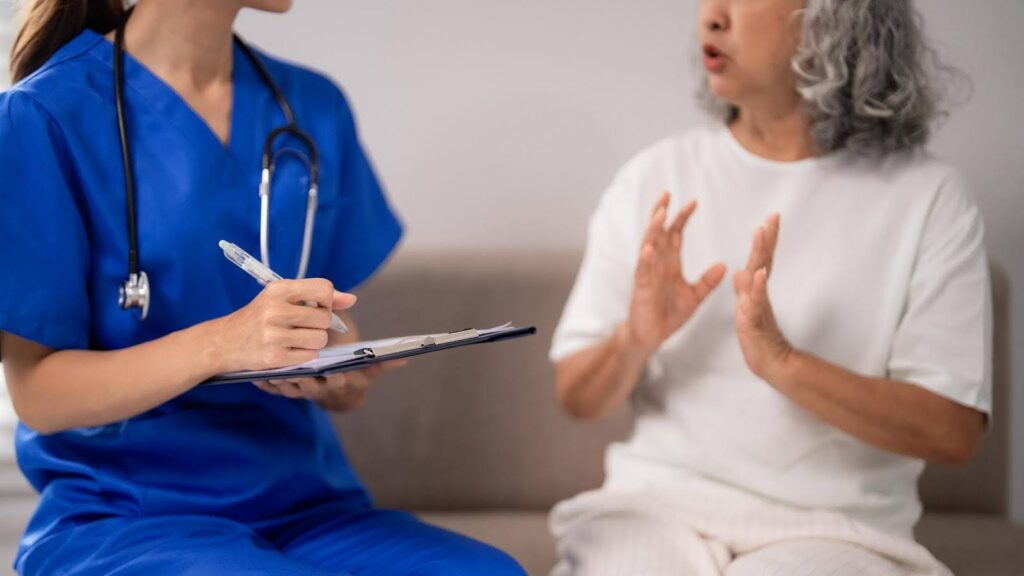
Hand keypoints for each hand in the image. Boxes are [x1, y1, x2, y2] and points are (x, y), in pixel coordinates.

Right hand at [206, 279, 355, 373]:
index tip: (316, 307)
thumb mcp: (282, 297)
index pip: (324, 289)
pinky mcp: (274, 358)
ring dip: (314, 341)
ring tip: (296, 338)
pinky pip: (310, 356)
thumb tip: (351, 300)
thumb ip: (317, 296)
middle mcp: (275, 310)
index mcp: (278, 289)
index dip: (327, 301)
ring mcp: (273, 335)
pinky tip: (289, 350)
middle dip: (321, 325)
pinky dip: (305, 355)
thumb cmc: (259, 317)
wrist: (224, 341)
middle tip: (303, 326)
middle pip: (325, 317)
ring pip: (321, 339)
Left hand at [254, 360, 406, 411]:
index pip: (337, 382)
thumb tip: (405, 358)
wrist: (335, 392)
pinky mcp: (283, 389)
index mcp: (338, 383)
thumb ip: (383, 363)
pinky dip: (264, 383)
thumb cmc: (352, 374)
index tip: (335, 370)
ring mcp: (300, 391)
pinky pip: (272, 388)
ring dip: (280, 380)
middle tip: (296, 367)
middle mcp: (318, 389)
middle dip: (303, 378)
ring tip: (271, 368)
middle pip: (309, 386)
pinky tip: (256, 374)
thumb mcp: (368, 372)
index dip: (336, 377)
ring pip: (288, 388)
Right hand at [627, 192, 726, 355]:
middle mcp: (657, 264)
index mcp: (669, 263)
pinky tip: (648, 248)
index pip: (675, 233)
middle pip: (658, 232)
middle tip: (667, 194)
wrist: (652, 337)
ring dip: (653, 230)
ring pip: (648, 246)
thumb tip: (724, 265)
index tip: (694, 201)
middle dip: (661, 213)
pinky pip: (643, 271)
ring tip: (659, 213)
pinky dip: (645, 259)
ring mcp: (647, 274)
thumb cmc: (669, 315)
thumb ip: (707, 281)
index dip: (682, 217)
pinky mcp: (641, 289)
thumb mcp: (694, 296)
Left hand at [734, 214, 793, 382]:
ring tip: (763, 232)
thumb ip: (746, 290)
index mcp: (756, 289)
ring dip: (761, 253)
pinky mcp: (753, 320)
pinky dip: (757, 287)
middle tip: (773, 217)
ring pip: (759, 275)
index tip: (770, 218)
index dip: (765, 239)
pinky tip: (759, 273)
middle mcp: (759, 293)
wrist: (769, 363)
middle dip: (767, 238)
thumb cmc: (758, 337)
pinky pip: (755, 301)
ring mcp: (758, 305)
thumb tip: (740, 271)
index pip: (761, 259)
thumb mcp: (747, 309)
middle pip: (764, 260)